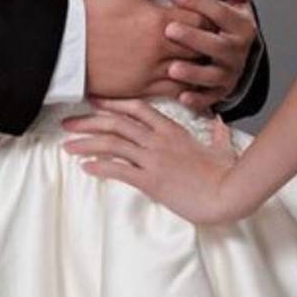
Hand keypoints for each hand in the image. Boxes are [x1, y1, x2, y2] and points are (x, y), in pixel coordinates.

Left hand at [61, 96, 242, 224]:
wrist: (228, 194)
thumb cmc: (227, 174)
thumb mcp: (223, 149)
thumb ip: (219, 134)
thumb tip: (221, 124)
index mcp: (173, 129)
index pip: (136, 108)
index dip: (112, 103)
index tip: (93, 102)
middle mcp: (159, 140)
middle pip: (116, 123)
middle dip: (88, 122)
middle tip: (68, 124)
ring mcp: (154, 159)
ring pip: (112, 144)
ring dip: (86, 143)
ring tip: (68, 146)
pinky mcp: (152, 181)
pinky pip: (119, 170)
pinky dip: (100, 167)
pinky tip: (86, 167)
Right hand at [83, 0, 239, 101]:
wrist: (62, 44)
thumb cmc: (88, 10)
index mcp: (157, 20)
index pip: (201, 18)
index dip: (208, 15)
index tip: (209, 13)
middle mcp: (159, 49)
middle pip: (201, 46)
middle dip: (208, 40)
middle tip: (213, 35)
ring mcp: (151, 72)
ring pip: (191, 71)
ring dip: (199, 63)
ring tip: (202, 56)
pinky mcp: (140, 89)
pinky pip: (174, 91)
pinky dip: (185, 85)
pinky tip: (187, 78)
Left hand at [165, 0, 257, 112]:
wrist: (237, 55)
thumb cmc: (226, 22)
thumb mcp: (234, 2)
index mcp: (241, 26)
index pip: (220, 12)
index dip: (197, 2)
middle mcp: (237, 51)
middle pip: (216, 45)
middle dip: (193, 38)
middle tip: (169, 30)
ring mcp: (229, 74)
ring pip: (212, 75)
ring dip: (193, 73)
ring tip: (172, 69)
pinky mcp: (220, 92)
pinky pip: (209, 98)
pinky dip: (197, 100)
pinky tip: (181, 97)